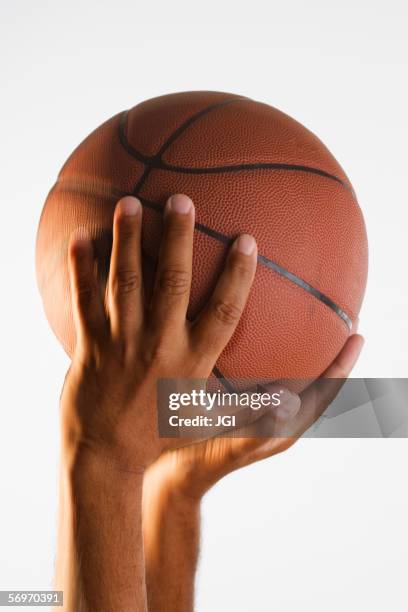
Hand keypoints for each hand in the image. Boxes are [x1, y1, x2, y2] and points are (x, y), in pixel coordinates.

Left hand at [60, 193, 259, 472]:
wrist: (106, 457)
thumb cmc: (161, 439)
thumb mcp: (207, 422)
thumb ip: (247, 408)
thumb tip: (290, 403)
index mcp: (192, 362)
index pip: (222, 311)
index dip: (237, 275)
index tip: (247, 240)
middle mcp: (158, 346)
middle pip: (171, 282)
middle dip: (177, 238)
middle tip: (182, 200)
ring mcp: (121, 342)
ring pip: (125, 283)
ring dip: (128, 241)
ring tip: (130, 203)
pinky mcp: (90, 345)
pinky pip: (84, 300)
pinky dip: (81, 268)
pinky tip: (80, 238)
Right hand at [143, 333, 363, 499]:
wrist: (178, 471)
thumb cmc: (203, 459)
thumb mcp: (231, 443)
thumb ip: (260, 427)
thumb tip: (289, 402)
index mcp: (285, 428)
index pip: (325, 394)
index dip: (343, 365)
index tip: (357, 336)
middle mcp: (281, 419)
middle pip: (318, 383)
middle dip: (333, 354)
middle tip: (344, 321)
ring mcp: (266, 413)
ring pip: (299, 380)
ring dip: (311, 354)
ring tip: (314, 323)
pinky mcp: (249, 406)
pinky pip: (274, 378)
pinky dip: (281, 357)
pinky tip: (265, 337)